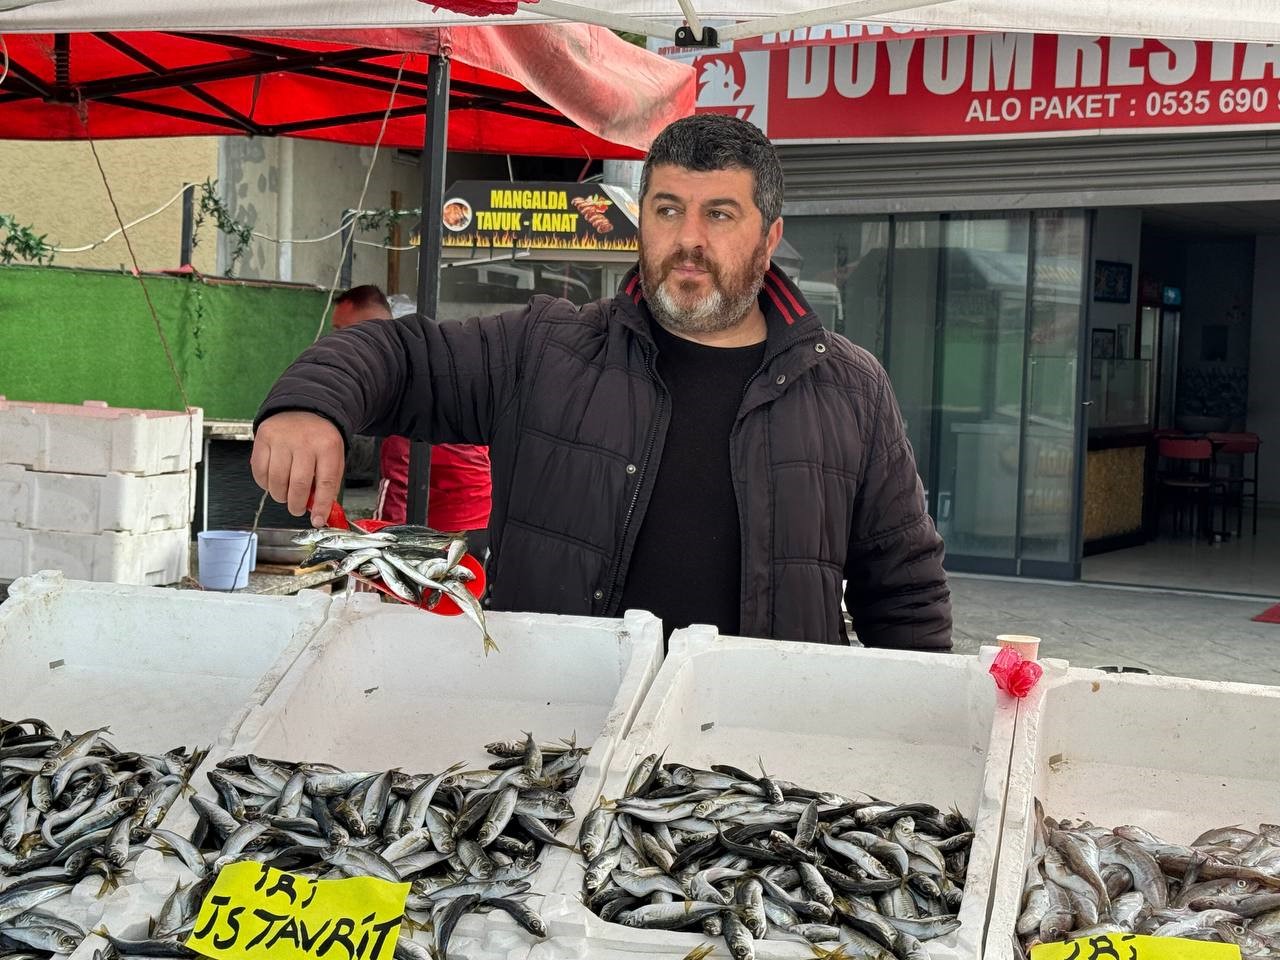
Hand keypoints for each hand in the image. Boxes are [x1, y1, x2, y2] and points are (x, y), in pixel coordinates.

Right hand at [250, 411, 344, 525]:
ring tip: (286, 496)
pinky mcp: (263, 439)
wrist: (304, 408)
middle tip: (297, 509)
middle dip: (297, 505)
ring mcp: (281, 439)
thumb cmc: (319, 437)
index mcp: (327, 446)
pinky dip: (265, 484)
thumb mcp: (334, 456)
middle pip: (298, 485)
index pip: (326, 483)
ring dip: (280, 496)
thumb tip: (320, 511)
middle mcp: (304, 442)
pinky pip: (260, 471)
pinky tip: (273, 483)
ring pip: (277, 481)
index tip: (318, 520)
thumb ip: (328, 482)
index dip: (321, 506)